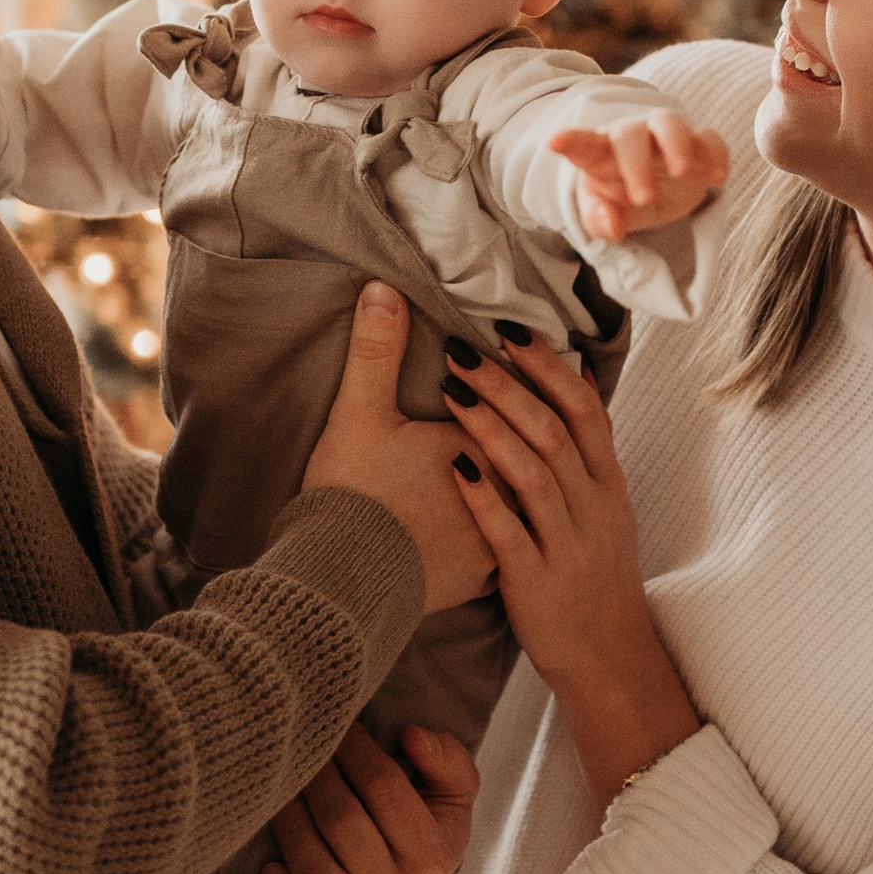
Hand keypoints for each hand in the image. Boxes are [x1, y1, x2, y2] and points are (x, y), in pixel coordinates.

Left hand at [258, 723, 481, 873]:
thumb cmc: (421, 835)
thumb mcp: (451, 797)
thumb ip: (446, 759)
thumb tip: (411, 735)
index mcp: (435, 853)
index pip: (385, 789)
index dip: (353, 750)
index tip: (333, 725)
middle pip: (344, 826)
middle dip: (314, 781)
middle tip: (295, 752)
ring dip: (289, 830)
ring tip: (277, 798)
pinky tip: (271, 869)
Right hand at [302, 284, 494, 612]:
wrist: (343, 585)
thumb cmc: (352, 496)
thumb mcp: (358, 415)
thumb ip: (376, 350)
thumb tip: (383, 288)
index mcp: (482, 445)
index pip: (514, 406)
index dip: (509, 385)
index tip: (507, 363)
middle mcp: (505, 492)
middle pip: (530, 450)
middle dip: (526, 427)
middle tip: (517, 408)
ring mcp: (499, 538)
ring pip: (526, 500)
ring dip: (524, 481)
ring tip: (508, 463)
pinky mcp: (483, 577)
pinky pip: (509, 545)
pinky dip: (507, 527)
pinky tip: (504, 519)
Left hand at [442, 334, 700, 806]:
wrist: (607, 655)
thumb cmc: (590, 574)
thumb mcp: (602, 508)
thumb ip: (583, 452)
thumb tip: (568, 382)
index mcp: (606, 482)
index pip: (584, 407)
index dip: (546, 365)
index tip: (508, 327)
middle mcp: (592, 505)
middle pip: (552, 429)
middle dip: (506, 384)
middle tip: (460, 349)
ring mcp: (567, 543)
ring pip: (533, 472)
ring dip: (490, 427)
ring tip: (449, 391)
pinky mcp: (537, 581)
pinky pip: (510, 532)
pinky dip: (483, 498)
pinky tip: (452, 468)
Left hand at [546, 110, 729, 249]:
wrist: (658, 193)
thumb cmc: (621, 199)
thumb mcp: (605, 216)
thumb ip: (600, 221)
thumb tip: (612, 224)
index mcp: (600, 155)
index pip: (583, 145)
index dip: (570, 142)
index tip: (555, 142)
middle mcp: (632, 138)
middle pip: (630, 135)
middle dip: (637, 164)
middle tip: (645, 197)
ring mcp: (666, 138)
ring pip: (669, 122)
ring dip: (677, 144)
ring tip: (683, 172)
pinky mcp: (698, 144)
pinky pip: (709, 137)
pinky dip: (714, 153)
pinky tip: (716, 179)